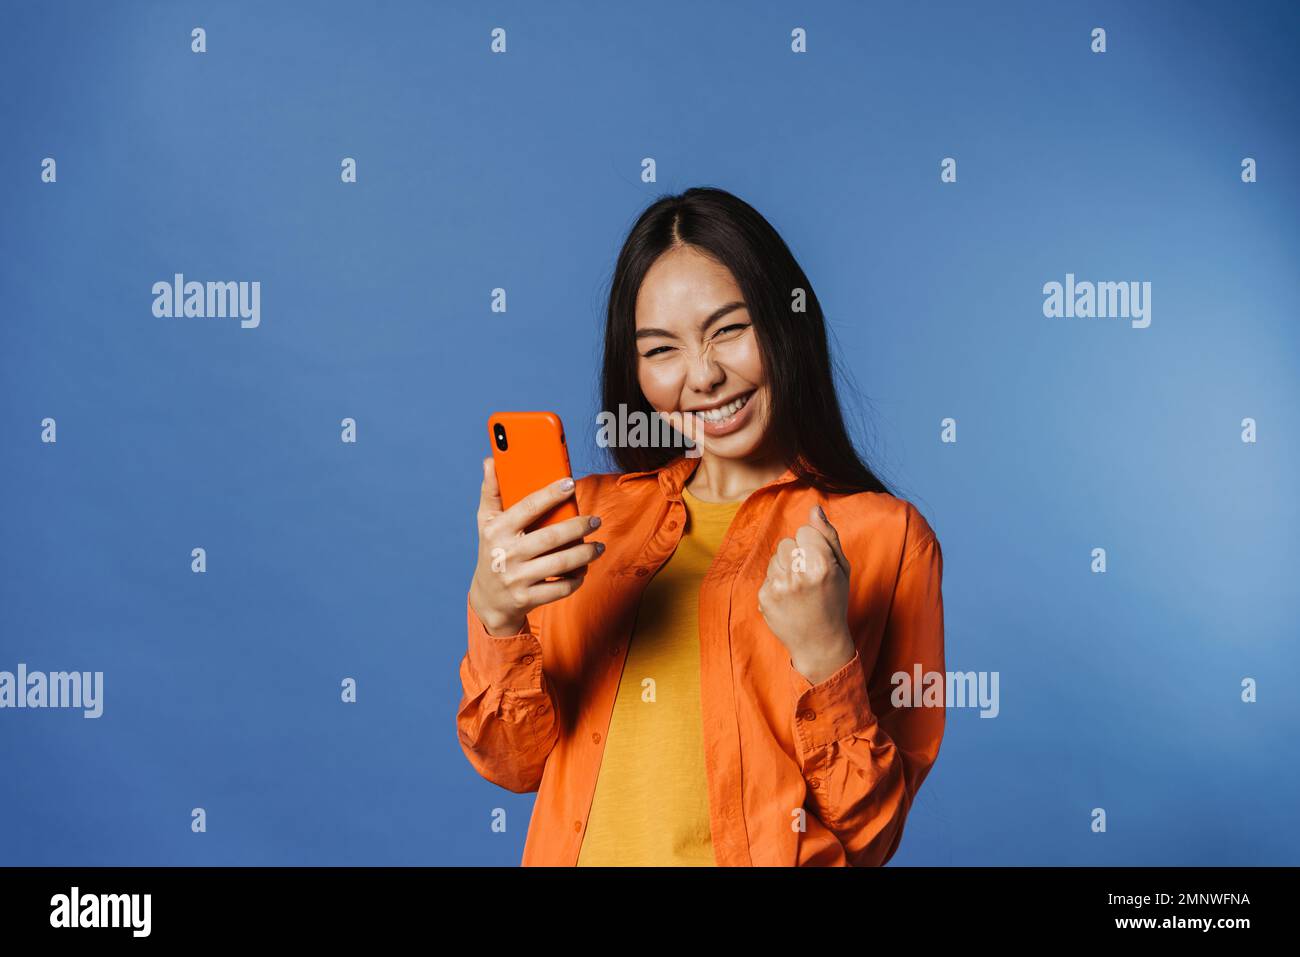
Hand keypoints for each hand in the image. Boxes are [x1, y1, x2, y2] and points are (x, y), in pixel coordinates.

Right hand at [468, 457, 603, 636]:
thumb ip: (491, 492)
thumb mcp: (485, 522)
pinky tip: (583, 569)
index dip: (550, 494)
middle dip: (578, 527)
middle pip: (551, 537)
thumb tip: (490, 461)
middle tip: (595, 520)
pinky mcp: (526, 598)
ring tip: (598, 546)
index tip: (570, 483)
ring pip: (560, 563)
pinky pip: (560, 588)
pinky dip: (576, 579)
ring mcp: (516, 578)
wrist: (488, 600)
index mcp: (496, 530)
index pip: (527, 507)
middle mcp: (505, 554)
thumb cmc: (491, 551)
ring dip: (585, 554)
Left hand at [757, 504, 855, 685]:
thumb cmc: (834, 601)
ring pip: (775, 556)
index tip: (819, 564)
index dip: (813, 545)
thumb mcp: (842, 568)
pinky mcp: (764, 596)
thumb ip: (828, 535)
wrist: (819, 642)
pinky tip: (789, 599)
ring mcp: (779, 586)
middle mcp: (798, 574)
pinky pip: (768, 574)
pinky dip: (777, 583)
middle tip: (809, 578)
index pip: (804, 531)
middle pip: (787, 541)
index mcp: (821, 564)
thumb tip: (815, 508)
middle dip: (797, 555)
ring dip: (785, 567)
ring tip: (799, 588)